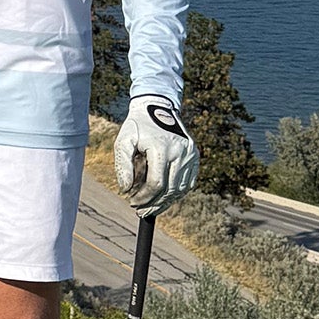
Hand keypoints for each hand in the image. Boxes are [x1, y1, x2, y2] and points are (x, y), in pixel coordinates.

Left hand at [114, 96, 198, 214]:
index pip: (156, 184)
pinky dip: (176, 193)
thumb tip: (125, 189)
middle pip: (169, 190)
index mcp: (162, 148)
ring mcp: (191, 154)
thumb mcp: (123, 141)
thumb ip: (122, 165)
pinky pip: (188, 182)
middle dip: (154, 203)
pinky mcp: (195, 156)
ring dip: (165, 201)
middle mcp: (180, 151)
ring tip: (151, 208)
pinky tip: (164, 197)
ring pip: (180, 189)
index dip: (144, 197)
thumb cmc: (137, 127)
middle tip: (141, 211)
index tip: (132, 202)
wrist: (157, 108)